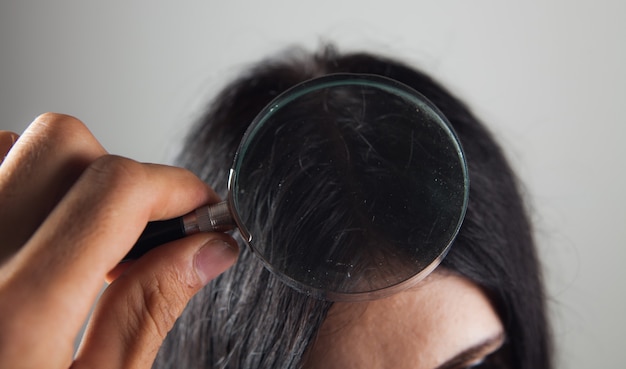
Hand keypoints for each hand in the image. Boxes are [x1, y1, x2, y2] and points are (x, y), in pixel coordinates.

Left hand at [0, 113, 238, 368]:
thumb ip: (148, 311)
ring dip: (66, 176)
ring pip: (11, 144)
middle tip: (141, 230)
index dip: (178, 188)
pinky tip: (33, 238)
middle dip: (123, 173)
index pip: (116, 190)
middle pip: (61, 144)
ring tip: (81, 241)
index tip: (199, 211)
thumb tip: (207, 249)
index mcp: (17, 314)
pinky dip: (15, 182)